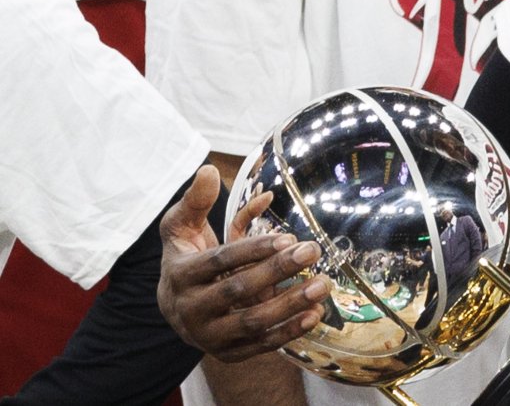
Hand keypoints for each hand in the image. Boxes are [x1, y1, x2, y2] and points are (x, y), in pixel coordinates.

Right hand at [157, 165, 332, 361]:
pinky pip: (260, 344)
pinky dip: (288, 332)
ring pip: (252, 322)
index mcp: (180, 275)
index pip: (220, 260)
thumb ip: (196, 200)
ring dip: (291, 304)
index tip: (288, 238)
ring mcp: (208, 335)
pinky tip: (314, 314)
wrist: (173, 306)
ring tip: (322, 284)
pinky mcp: (226, 352)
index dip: (254, 249)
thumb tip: (210, 170)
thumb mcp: (181, 226)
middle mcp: (190, 309)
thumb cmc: (184, 257)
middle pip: (238, 290)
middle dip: (278, 271)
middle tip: (312, 251)